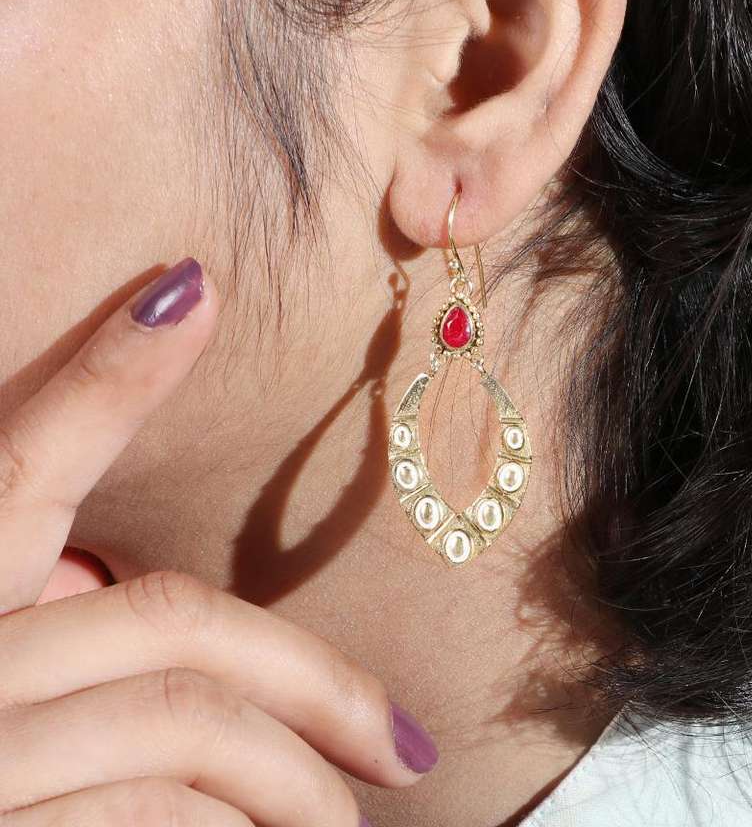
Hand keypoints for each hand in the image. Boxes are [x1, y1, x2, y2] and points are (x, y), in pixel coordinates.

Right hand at [0, 258, 435, 825]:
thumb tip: (165, 633)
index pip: (23, 461)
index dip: (108, 374)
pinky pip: (158, 818)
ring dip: (294, 783)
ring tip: (352, 822)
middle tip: (403, 745)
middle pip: (174, 620)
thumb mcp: (3, 698)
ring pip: (186, 721)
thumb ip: (60, 647)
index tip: (190, 286)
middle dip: (314, 682)